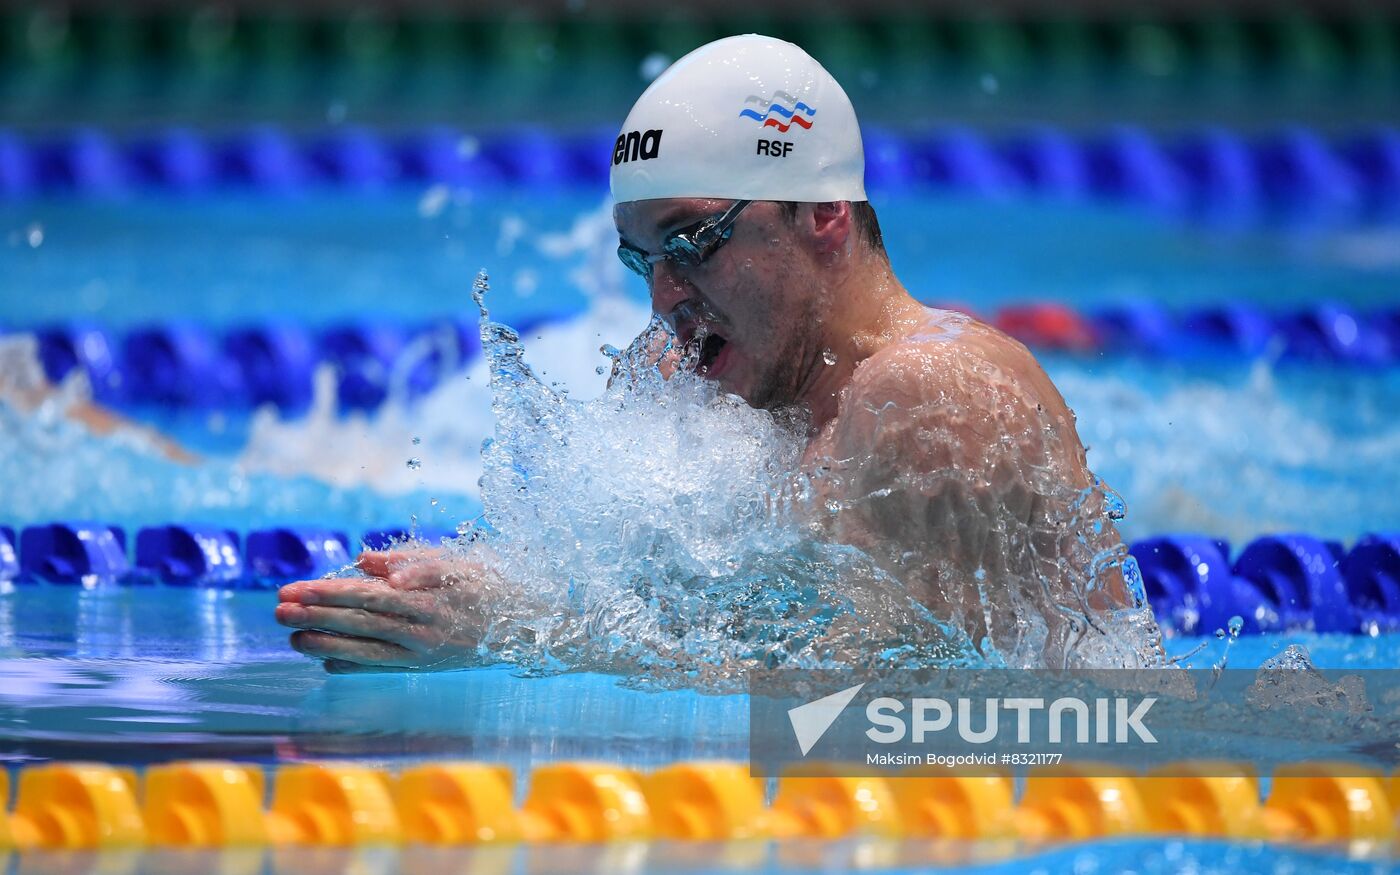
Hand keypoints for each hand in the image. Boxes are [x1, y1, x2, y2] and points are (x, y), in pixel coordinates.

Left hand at [276, 548, 485, 673]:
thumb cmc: (485, 584)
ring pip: (367, 648)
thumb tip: (362, 559)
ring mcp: (422, 649)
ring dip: (325, 643)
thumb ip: (406, 560)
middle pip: (360, 620)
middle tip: (279, 611)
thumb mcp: (452, 562)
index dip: (327, 593)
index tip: (294, 589)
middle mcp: (423, 625)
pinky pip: (382, 666)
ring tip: (292, 638)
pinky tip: (325, 663)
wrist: (523, 624)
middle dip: (316, 616)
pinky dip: (353, 665)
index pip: (367, 593)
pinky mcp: (424, 666)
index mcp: (427, 594)